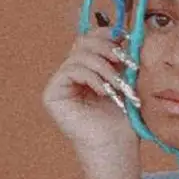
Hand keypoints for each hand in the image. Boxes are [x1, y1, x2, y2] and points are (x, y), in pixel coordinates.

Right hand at [41, 15, 141, 158]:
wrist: (116, 147)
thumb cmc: (123, 120)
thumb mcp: (125, 81)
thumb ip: (118, 58)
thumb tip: (120, 30)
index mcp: (86, 70)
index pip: (89, 40)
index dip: (104, 35)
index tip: (124, 37)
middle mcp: (69, 75)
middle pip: (82, 43)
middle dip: (107, 49)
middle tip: (125, 62)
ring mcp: (59, 84)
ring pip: (79, 56)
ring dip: (104, 68)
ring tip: (118, 86)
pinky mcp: (52, 95)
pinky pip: (71, 70)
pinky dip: (92, 77)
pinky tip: (104, 92)